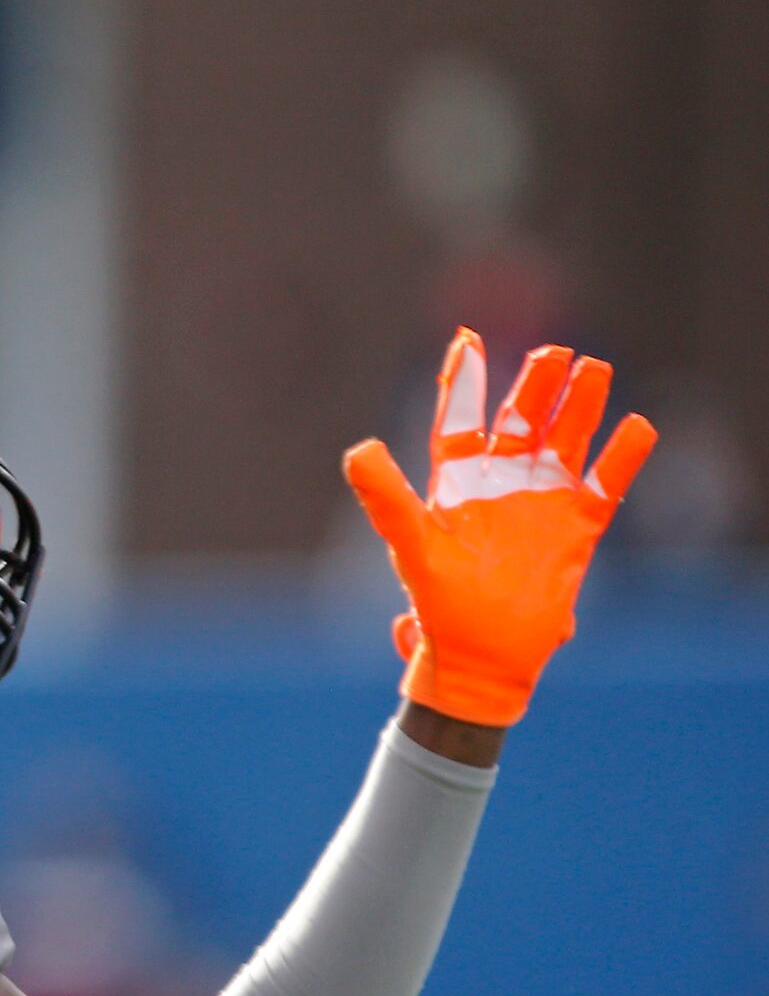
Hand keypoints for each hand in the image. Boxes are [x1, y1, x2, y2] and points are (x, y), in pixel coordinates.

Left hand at [344, 328, 655, 727]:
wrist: (482, 658)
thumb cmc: (440, 606)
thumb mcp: (411, 546)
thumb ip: (386, 498)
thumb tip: (358, 449)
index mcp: (455, 483)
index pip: (459, 419)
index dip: (465, 380)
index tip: (467, 337)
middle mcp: (499, 485)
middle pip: (520, 421)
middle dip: (534, 385)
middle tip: (551, 350)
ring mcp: (540, 503)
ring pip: (564, 441)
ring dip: (579, 406)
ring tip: (593, 365)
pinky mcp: (576, 529)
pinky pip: (606, 485)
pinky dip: (623, 458)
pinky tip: (637, 425)